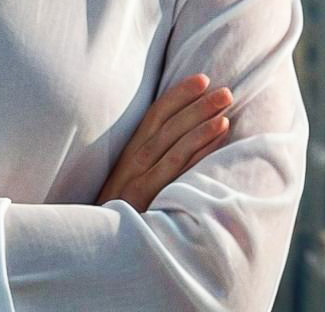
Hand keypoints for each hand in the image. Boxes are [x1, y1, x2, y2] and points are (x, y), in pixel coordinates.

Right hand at [94, 74, 232, 212]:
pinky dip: (199, 150)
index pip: (155, 115)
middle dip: (196, 104)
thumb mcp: (128, 183)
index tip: (201, 79)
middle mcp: (134, 161)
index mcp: (130, 153)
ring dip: (201, 123)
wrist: (99, 246)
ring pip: (175, 143)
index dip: (178, 96)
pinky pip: (177, 169)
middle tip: (224, 90)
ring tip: (225, 109)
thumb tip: (177, 141)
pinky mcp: (147, 197)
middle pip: (168, 125)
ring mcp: (140, 179)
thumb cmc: (120, 214)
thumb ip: (148, 163)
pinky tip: (218, 136)